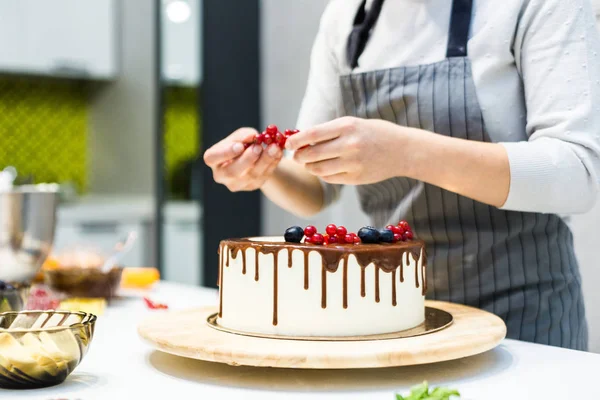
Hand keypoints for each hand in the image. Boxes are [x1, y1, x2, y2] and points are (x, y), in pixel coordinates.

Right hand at [203, 127, 283, 191]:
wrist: (254, 155)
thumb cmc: (241, 143)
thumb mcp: (241, 135)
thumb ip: (243, 136)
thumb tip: (252, 136)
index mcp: (213, 160)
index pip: (212, 158)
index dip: (225, 153)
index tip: (239, 146)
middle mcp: (222, 175)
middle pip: (232, 172)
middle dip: (247, 159)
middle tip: (258, 147)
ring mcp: (237, 184)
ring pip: (251, 175)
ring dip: (265, 160)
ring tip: (274, 148)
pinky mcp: (252, 186)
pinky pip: (263, 176)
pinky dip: (272, 164)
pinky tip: (278, 153)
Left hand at [285, 117, 410, 184]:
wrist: (402, 150)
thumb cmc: (374, 133)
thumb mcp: (353, 124)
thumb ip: (329, 131)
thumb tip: (301, 139)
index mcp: (347, 126)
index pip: (312, 134)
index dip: (295, 140)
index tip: (288, 144)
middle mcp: (349, 144)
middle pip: (311, 154)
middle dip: (299, 156)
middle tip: (296, 156)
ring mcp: (353, 163)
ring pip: (318, 169)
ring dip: (309, 166)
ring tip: (309, 163)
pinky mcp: (355, 178)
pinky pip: (329, 178)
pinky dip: (322, 174)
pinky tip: (325, 168)